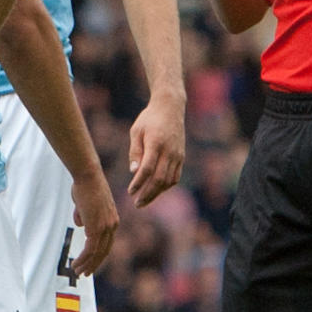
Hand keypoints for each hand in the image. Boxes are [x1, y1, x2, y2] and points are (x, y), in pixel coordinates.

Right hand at [69, 167, 118, 275]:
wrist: (88, 176)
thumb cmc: (85, 186)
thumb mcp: (86, 204)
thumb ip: (84, 215)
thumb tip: (80, 224)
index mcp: (112, 220)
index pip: (107, 243)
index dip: (99, 254)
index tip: (91, 262)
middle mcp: (112, 225)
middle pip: (104, 251)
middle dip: (94, 264)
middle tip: (85, 273)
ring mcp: (105, 227)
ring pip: (96, 253)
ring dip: (86, 264)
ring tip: (77, 272)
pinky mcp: (96, 228)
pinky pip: (90, 250)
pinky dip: (83, 259)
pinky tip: (75, 264)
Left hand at [127, 90, 185, 206]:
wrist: (171, 108)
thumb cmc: (149, 119)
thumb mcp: (136, 131)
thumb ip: (135, 151)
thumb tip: (134, 172)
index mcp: (156, 143)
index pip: (147, 169)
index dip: (139, 183)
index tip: (130, 191)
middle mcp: (169, 151)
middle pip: (160, 179)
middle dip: (148, 194)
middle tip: (137, 204)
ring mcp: (178, 154)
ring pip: (169, 181)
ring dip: (157, 193)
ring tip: (145, 200)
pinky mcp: (182, 156)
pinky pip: (175, 176)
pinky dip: (166, 186)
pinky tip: (156, 190)